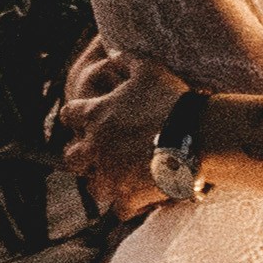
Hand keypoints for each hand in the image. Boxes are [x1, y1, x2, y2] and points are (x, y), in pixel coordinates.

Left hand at [59, 36, 184, 218]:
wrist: (194, 135)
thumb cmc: (171, 99)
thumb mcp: (149, 69)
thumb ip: (126, 60)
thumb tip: (113, 52)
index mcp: (96, 116)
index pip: (69, 115)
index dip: (75, 116)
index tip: (83, 117)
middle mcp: (97, 148)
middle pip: (72, 159)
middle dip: (82, 158)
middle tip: (97, 155)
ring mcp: (111, 175)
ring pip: (93, 188)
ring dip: (103, 183)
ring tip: (117, 180)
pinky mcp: (129, 196)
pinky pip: (120, 210)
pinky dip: (127, 205)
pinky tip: (138, 199)